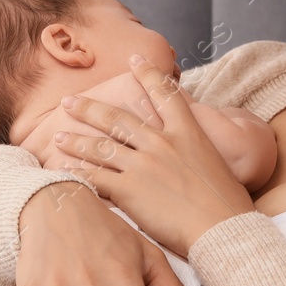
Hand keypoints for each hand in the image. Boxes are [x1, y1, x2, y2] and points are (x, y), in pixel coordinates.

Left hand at [54, 54, 255, 255]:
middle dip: (89, 108)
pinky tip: (65, 171)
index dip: (148, 73)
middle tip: (69, 101)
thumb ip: (197, 150)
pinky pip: (97, 179)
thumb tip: (191, 149)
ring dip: (76, 141)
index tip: (134, 58)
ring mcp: (144, 166)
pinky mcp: (131, 191)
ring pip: (101, 147)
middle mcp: (162, 143)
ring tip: (58, 137)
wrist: (222, 228)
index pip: (165, 93)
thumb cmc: (227, 203)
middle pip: (118, 119)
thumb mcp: (218, 162)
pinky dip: (79, 174)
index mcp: (188, 132)